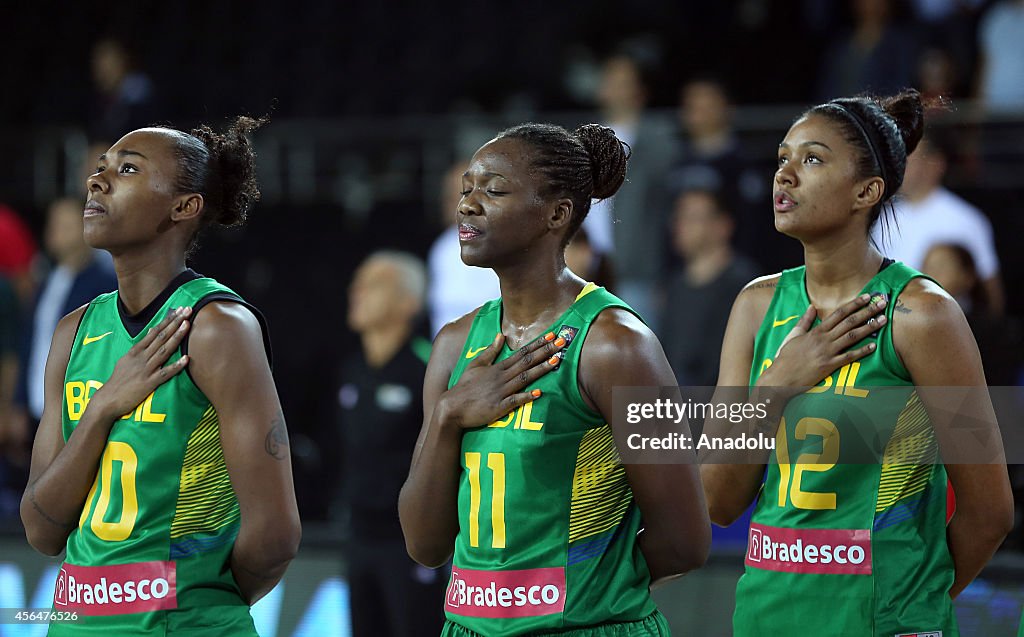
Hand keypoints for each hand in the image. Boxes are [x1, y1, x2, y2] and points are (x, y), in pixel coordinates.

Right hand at [89, 307, 192, 420]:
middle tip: (187, 310)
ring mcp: (145, 369)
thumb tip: (151, 332)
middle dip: (175, 322)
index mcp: (135, 351)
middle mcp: (141, 357)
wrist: (107, 399)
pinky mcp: (148, 383)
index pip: (154, 332)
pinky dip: (176, 366)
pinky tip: (186, 359)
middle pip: (161, 336)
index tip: (179, 310)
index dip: (167, 320)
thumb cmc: (118, 380)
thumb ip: (140, 347)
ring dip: (176, 337)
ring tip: (187, 325)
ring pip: (164, 350)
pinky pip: (165, 373)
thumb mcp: (126, 360)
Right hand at [437, 332, 564, 429]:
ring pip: (524, 378)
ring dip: (541, 369)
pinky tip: (539, 393)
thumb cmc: (464, 387)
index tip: (552, 335)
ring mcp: (500, 392)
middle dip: (545, 351)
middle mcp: (501, 377)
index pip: (521, 352)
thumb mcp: (475, 365)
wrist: (451, 408)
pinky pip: (515, 401)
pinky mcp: (498, 407)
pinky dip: (526, 396)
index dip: (538, 343)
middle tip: (562, 342)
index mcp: (497, 367)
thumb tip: (500, 335)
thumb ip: (490, 351)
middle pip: (527, 362)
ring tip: (556, 361)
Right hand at [760, 293, 885, 392]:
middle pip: (849, 322)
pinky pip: (849, 357)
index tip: (867, 297)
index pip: (839, 313)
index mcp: (816, 331)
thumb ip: (804, 321)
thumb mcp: (794, 335)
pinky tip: (874, 345)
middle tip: (882, 304)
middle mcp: (824, 339)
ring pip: (852, 336)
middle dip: (867, 312)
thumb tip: (811, 307)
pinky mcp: (830, 366)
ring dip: (870, 327)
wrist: (781, 376)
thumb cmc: (786, 356)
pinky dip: (862, 351)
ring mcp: (828, 352)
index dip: (854, 304)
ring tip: (883, 320)